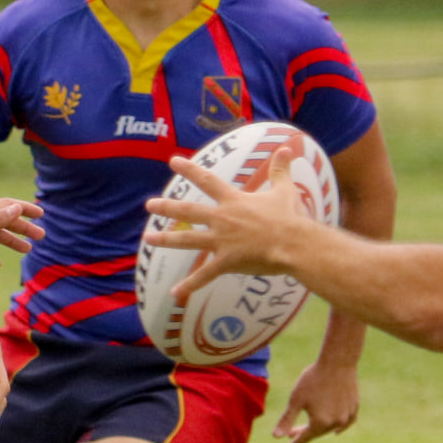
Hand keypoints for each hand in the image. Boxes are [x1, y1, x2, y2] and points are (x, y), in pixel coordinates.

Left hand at [144, 148, 306, 300]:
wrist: (295, 243)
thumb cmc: (291, 217)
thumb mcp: (285, 190)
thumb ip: (281, 170)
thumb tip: (286, 148)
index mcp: (234, 201)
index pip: (207, 180)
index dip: (189, 170)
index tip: (173, 161)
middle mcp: (222, 219)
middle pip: (188, 211)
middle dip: (167, 207)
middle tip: (149, 205)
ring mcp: (222, 241)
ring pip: (188, 240)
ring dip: (166, 240)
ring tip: (147, 239)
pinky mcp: (227, 261)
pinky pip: (205, 275)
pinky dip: (190, 285)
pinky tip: (175, 294)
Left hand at [275, 358, 358, 442]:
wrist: (337, 363)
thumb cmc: (313, 380)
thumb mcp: (296, 400)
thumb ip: (287, 420)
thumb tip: (276, 437)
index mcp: (320, 423)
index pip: (304, 438)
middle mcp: (336, 423)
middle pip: (317, 432)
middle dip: (303, 433)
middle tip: (291, 434)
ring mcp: (347, 416)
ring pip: (331, 427)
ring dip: (319, 428)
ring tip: (309, 427)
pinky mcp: (354, 407)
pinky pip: (346, 422)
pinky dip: (338, 426)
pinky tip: (335, 430)